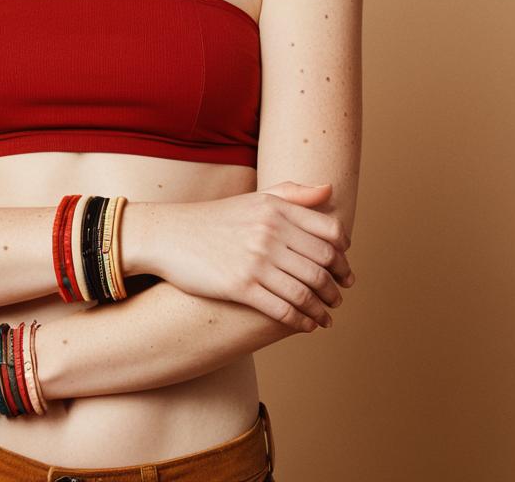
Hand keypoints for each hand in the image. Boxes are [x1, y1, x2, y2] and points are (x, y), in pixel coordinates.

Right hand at [154, 182, 354, 331]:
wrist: (170, 235)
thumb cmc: (214, 218)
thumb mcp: (254, 198)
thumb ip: (292, 193)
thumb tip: (329, 190)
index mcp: (275, 209)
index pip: (330, 233)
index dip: (344, 255)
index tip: (344, 269)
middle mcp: (269, 232)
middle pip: (323, 264)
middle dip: (337, 286)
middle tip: (339, 296)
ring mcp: (255, 260)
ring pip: (307, 290)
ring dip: (323, 308)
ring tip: (326, 315)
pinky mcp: (240, 286)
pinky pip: (283, 308)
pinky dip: (301, 321)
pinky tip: (306, 326)